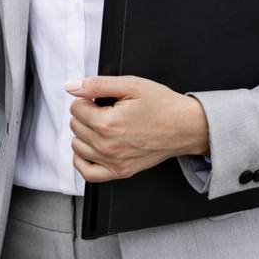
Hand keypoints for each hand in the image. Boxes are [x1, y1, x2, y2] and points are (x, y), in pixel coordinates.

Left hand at [65, 76, 209, 181]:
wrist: (186, 127)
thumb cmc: (162, 105)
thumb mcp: (130, 84)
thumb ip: (96, 84)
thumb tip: (71, 86)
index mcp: (108, 123)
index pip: (76, 107)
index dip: (86, 98)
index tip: (99, 98)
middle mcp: (108, 146)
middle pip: (75, 125)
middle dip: (85, 114)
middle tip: (104, 109)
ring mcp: (114, 162)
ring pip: (77, 145)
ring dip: (84, 133)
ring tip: (101, 125)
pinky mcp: (121, 172)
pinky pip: (88, 173)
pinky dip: (82, 160)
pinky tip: (88, 148)